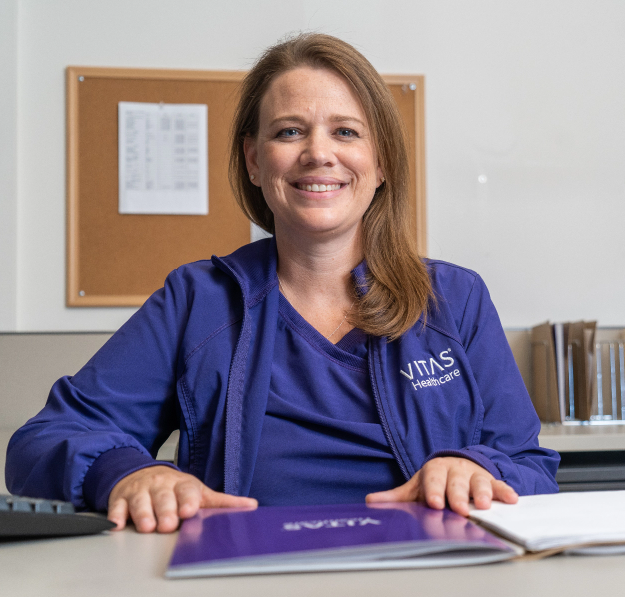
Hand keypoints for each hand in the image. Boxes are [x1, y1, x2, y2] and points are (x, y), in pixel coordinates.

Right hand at [107, 466, 257, 532]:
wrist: (143, 474)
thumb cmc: (174, 489)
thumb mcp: (198, 492)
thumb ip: (221, 502)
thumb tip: (251, 505)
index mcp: (182, 484)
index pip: (187, 490)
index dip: (188, 500)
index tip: (190, 510)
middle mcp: (161, 485)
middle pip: (163, 497)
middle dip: (166, 510)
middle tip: (168, 524)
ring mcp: (141, 491)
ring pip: (141, 502)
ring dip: (144, 514)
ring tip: (147, 526)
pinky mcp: (121, 498)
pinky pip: (117, 506)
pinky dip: (117, 515)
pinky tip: (118, 523)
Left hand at [365, 456, 517, 516]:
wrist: (455, 466)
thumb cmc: (435, 482)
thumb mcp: (416, 487)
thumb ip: (396, 496)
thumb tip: (370, 502)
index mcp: (435, 470)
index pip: (433, 479)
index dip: (433, 491)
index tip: (433, 503)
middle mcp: (455, 470)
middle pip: (456, 482)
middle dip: (457, 495)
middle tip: (459, 508)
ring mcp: (474, 475)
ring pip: (479, 482)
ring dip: (482, 493)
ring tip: (484, 504)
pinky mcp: (490, 481)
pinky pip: (499, 485)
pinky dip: (505, 491)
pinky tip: (511, 499)